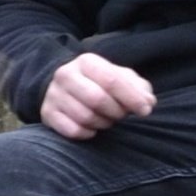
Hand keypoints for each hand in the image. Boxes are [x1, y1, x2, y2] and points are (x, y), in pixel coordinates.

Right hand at [40, 50, 156, 140]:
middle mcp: (66, 75)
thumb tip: (148, 103)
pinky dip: (88, 133)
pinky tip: (93, 127)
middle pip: (97, 99)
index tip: (145, 110)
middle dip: (116, 111)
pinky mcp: (47, 114)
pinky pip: (73, 131)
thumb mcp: (120, 78)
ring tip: (107, 119)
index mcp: (87, 62)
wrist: (64, 88)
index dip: (132, 98)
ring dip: (103, 123)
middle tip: (122, 115)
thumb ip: (138, 87)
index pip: (112, 80)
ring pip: (85, 117)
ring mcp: (54, 95)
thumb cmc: (99, 83)